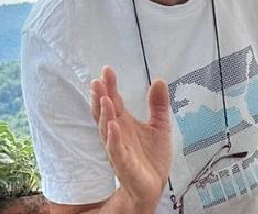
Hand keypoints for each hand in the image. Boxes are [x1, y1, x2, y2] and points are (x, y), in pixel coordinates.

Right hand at [91, 66, 172, 209]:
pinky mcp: (124, 165)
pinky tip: (114, 126)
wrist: (154, 186)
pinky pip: (116, 151)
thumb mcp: (160, 125)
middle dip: (101, 96)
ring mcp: (118, 148)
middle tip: (98, 80)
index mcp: (123, 122)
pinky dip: (113, 139)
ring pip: (107, 130)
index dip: (109, 86)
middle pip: (105, 112)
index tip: (107, 70)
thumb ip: (158, 104)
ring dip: (105, 114)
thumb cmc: (152, 157)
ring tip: (105, 98)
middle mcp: (117, 133)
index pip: (114, 101)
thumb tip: (159, 80)